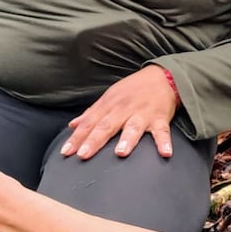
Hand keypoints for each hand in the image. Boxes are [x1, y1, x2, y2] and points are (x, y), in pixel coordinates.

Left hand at [60, 65, 179, 159]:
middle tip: (83, 155)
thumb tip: (72, 126)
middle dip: (95, 140)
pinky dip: (164, 142)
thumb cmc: (132, 90)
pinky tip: (165, 153)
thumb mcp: (109, 98)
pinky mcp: (160, 118)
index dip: (77, 137)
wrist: (162, 76)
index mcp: (109, 105)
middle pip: (107, 126)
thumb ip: (91, 113)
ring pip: (133, 127)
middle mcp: (124, 109)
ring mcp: (142, 113)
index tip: (66, 152)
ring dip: (127, 139)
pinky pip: (162, 131)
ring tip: (121, 152)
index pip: (89, 123)